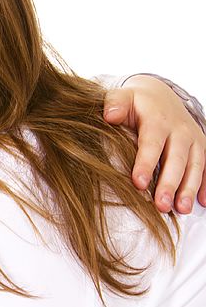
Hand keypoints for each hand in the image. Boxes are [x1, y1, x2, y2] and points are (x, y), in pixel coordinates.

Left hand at [104, 75, 205, 212]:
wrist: (160, 96)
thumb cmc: (136, 103)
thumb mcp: (123, 98)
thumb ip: (115, 104)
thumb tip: (110, 115)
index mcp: (157, 120)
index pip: (151, 144)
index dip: (145, 163)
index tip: (138, 183)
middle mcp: (180, 131)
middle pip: (176, 160)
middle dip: (169, 184)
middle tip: (161, 206)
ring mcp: (193, 140)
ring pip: (195, 166)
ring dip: (189, 189)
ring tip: (181, 210)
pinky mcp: (200, 148)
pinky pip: (205, 167)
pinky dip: (205, 185)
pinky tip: (202, 202)